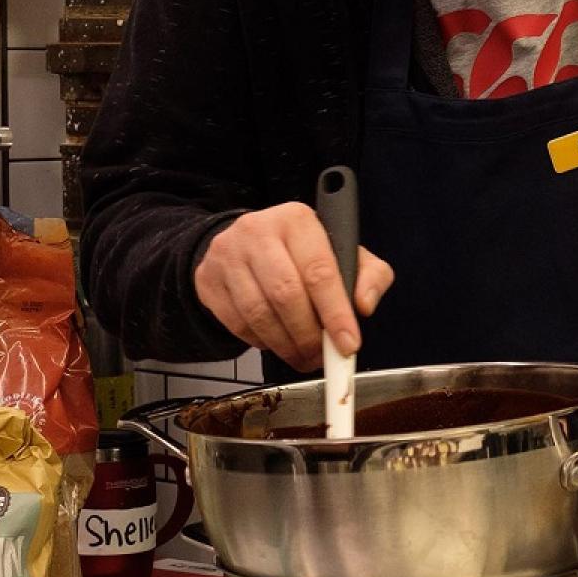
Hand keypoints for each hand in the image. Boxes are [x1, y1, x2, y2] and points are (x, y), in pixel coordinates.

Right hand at [194, 203, 394, 371]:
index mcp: (297, 220)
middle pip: (286, 295)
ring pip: (259, 314)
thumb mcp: (344, 253)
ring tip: (304, 356)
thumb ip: (369, 276)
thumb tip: (364, 305)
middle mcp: (257, 231)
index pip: (320, 271)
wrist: (247, 244)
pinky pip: (237, 324)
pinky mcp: (208, 280)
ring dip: (286, 345)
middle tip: (323, 356)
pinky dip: (262, 342)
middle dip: (309, 336)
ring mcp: (227, 255)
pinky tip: (278, 342)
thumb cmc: (302, 252)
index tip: (348, 344)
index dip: (335, 314)